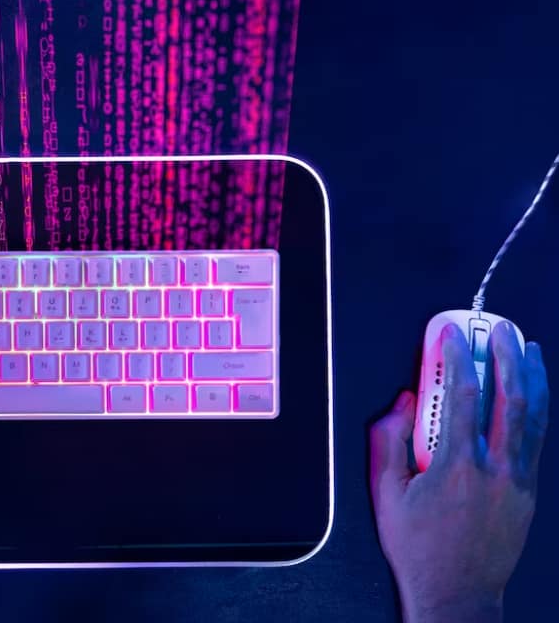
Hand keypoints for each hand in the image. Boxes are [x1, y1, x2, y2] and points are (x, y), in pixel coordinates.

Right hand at [370, 322, 548, 622]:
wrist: (457, 594)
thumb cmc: (418, 546)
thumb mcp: (384, 492)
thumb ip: (388, 441)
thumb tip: (403, 401)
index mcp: (456, 468)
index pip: (461, 397)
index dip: (456, 358)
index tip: (449, 334)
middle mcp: (496, 471)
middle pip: (510, 398)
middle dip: (505, 355)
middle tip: (498, 327)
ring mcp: (519, 481)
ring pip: (534, 416)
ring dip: (532, 376)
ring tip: (527, 347)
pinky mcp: (529, 492)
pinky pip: (537, 438)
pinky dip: (537, 407)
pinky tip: (533, 391)